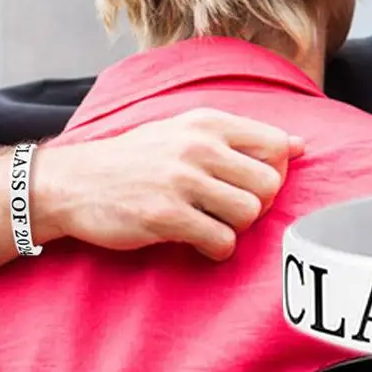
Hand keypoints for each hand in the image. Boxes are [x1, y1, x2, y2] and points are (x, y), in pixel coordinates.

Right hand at [32, 108, 303, 259]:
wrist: (72, 182)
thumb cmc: (137, 158)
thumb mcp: (185, 131)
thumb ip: (240, 137)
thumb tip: (298, 146)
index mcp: (207, 122)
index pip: (277, 145)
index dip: (276, 172)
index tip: (251, 184)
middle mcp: (198, 146)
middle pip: (270, 183)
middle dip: (259, 203)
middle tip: (234, 210)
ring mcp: (182, 181)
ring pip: (249, 213)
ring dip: (237, 227)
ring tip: (214, 224)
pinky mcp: (166, 216)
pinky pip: (222, 241)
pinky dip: (218, 249)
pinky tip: (201, 242)